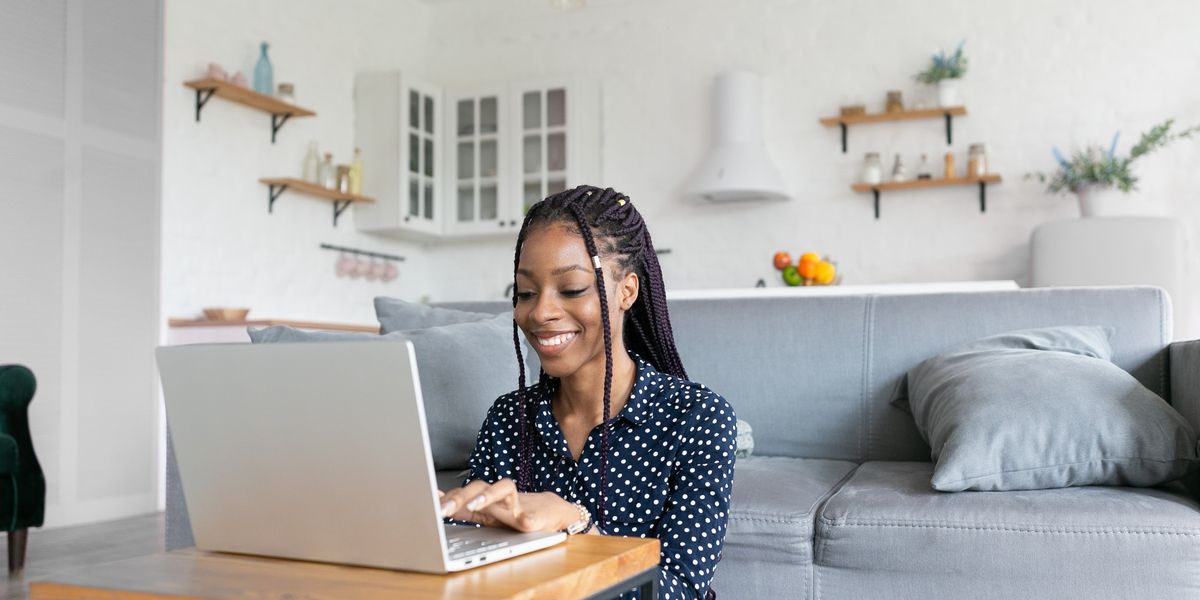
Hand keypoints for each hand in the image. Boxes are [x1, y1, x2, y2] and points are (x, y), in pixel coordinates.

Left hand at [439, 478, 576, 532]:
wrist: (549, 512)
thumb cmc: (512, 513)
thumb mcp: (485, 514)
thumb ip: (463, 509)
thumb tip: (435, 498)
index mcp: (486, 501)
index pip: (464, 492)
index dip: (447, 495)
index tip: (429, 498)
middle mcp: (499, 499)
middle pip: (479, 486)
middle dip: (460, 496)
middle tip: (442, 509)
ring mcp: (517, 506)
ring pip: (505, 489)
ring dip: (489, 495)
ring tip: (474, 505)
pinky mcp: (534, 518)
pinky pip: (532, 517)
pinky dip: (528, 519)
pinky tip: (525, 523)